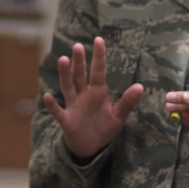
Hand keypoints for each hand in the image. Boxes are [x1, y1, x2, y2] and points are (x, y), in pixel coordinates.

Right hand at [44, 38, 144, 158]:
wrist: (91, 148)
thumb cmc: (104, 128)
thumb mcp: (119, 116)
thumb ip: (127, 101)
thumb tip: (140, 86)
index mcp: (98, 92)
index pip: (98, 71)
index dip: (98, 56)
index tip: (98, 40)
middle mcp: (83, 95)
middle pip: (80, 75)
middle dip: (79, 61)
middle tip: (78, 46)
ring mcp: (73, 106)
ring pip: (68, 87)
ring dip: (65, 74)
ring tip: (63, 59)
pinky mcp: (66, 120)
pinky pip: (58, 111)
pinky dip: (53, 105)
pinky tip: (48, 96)